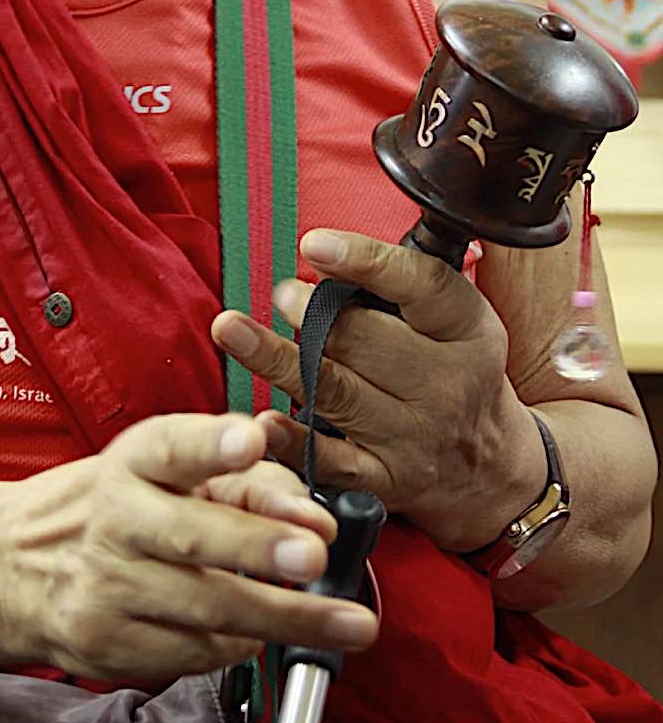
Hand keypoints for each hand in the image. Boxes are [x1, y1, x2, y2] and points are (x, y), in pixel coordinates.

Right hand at [0, 415, 376, 683]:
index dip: (208, 444)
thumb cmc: (115, 508)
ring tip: (347, 623)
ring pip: (205, 608)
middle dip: (257, 546)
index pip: (168, 445)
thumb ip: (246, 481)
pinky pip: (192, 652)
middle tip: (314, 555)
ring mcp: (106, 587)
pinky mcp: (106, 644)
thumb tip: (312, 518)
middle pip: (191, 536)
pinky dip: (237, 646)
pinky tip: (261, 634)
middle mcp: (113, 519)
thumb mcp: (165, 473)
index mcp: (131, 463)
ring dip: (284, 618)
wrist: (11, 565)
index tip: (247, 440)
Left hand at [211, 229, 544, 555]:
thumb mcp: (457, 319)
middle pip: (366, 341)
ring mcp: (414, 435)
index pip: (420, 285)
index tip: (314, 243)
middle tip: (280, 294)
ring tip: (233, 329)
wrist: (490, 467)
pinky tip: (261, 419)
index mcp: (466, 330)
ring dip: (277, 359)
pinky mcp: (385, 478)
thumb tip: (325, 249)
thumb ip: (403, 283)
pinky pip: (331, 460)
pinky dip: (293, 440)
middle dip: (313, 314)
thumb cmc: (457, 370)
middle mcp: (445, 384)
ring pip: (335, 392)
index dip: (365, 260)